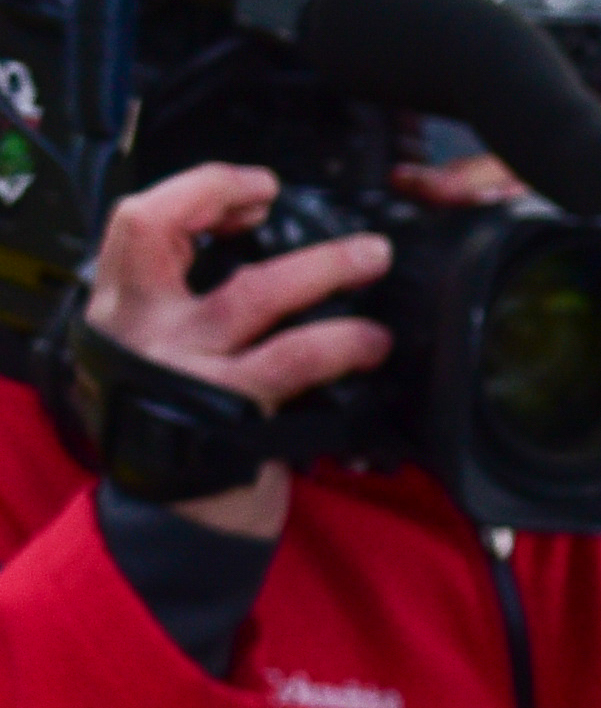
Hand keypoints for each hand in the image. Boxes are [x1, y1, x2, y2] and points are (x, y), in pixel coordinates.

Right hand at [77, 160, 397, 539]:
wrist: (178, 518)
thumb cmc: (183, 424)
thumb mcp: (160, 352)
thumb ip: (184, 300)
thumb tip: (248, 238)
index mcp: (121, 306)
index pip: (140, 221)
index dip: (197, 191)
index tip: (256, 190)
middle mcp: (142, 328)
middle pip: (166, 234)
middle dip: (229, 198)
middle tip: (290, 198)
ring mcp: (184, 365)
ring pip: (250, 294)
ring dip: (320, 270)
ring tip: (370, 261)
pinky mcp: (230, 408)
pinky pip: (293, 361)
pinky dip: (340, 346)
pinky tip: (372, 343)